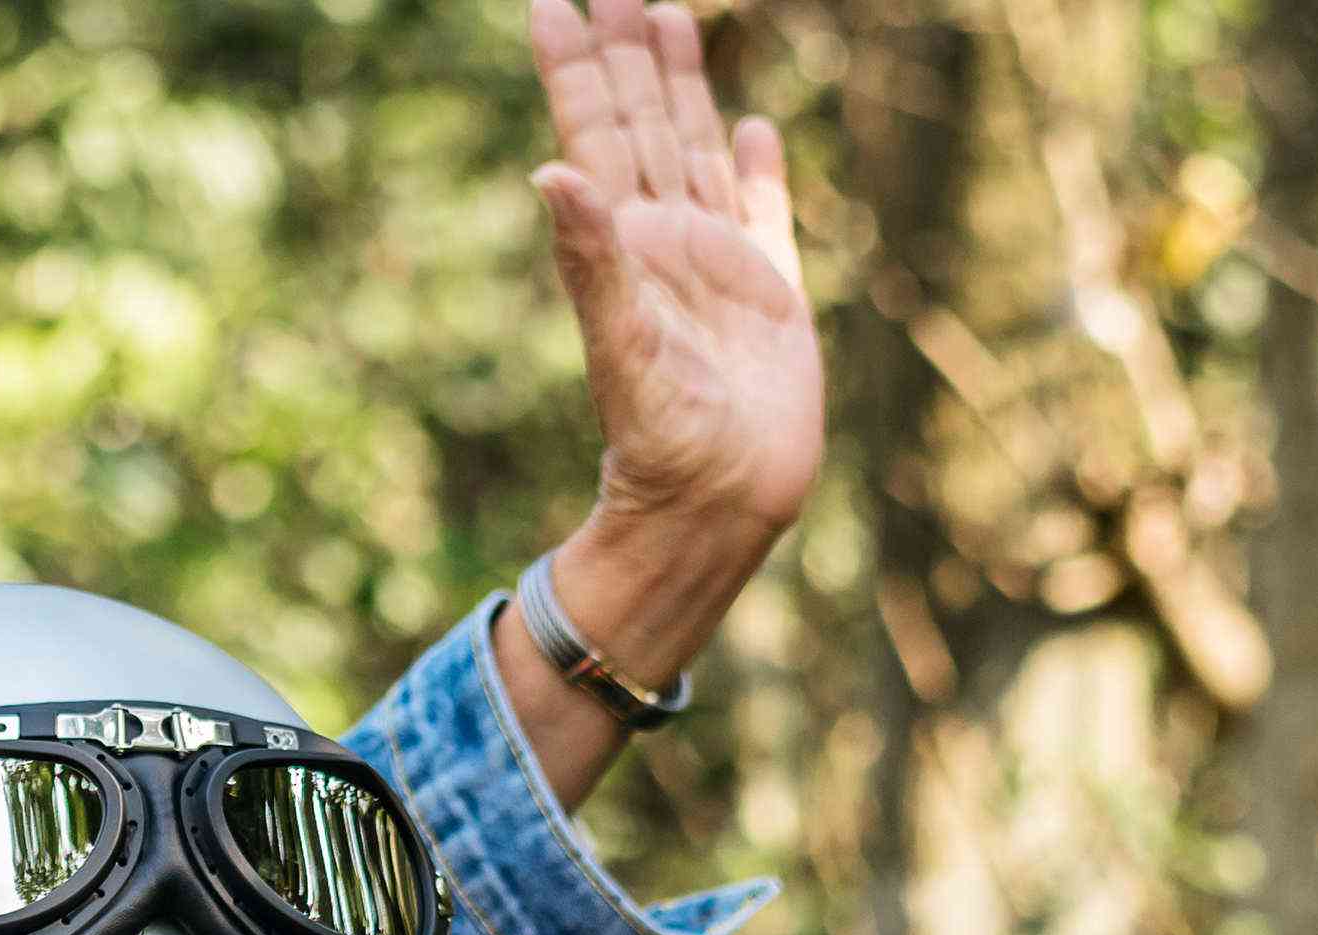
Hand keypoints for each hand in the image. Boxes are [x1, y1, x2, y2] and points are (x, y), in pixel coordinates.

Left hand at [528, 0, 819, 582]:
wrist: (719, 502)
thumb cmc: (662, 440)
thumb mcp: (620, 344)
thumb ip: (589, 260)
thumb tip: (548, 172)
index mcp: (625, 242)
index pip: (593, 133)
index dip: (573, 69)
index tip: (549, 5)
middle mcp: (665, 239)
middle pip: (640, 123)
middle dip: (624, 55)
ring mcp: (717, 259)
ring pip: (694, 147)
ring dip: (680, 85)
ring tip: (667, 16)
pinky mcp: (769, 287)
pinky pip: (761, 208)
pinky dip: (754, 165)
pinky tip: (748, 127)